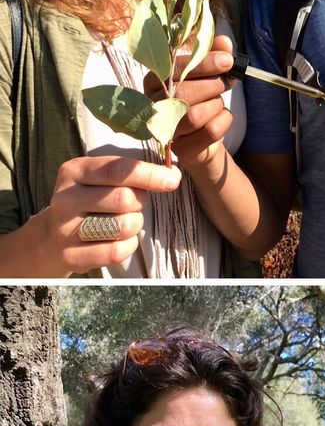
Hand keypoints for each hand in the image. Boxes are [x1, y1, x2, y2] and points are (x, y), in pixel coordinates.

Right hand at [30, 155, 181, 275]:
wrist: (52, 236)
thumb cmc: (91, 201)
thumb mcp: (102, 178)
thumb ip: (132, 173)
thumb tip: (171, 175)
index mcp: (74, 171)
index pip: (118, 170)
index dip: (150, 174)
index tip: (173, 179)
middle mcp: (65, 198)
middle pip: (124, 198)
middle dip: (140, 202)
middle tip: (133, 204)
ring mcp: (64, 228)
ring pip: (124, 226)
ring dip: (134, 224)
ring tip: (122, 222)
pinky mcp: (71, 255)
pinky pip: (117, 251)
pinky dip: (128, 245)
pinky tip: (119, 240)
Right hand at [146, 35, 236, 168]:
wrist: (203, 137)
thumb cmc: (201, 98)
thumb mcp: (207, 73)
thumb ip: (213, 54)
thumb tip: (224, 42)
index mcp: (154, 80)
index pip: (173, 68)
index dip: (203, 63)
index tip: (227, 60)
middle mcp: (153, 105)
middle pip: (184, 93)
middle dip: (214, 85)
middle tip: (226, 82)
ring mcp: (165, 129)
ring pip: (195, 115)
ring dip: (217, 105)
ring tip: (218, 103)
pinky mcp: (180, 148)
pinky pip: (209, 132)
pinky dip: (224, 121)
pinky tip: (221, 117)